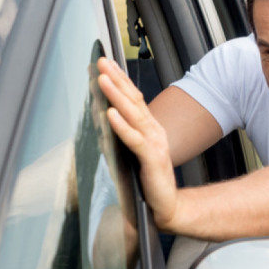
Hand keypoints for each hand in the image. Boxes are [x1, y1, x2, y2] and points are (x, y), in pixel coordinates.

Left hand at [96, 58, 179, 230]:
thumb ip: (125, 133)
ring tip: (102, 80)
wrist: (167, 206)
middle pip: (133, 99)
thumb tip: (105, 115)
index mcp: (149, 127)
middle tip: (101, 62)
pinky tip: (110, 115)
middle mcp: (153, 131)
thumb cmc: (149, 179)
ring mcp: (154, 143)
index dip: (120, 79)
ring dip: (116, 96)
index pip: (133, 97)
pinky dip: (122, 126)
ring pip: (133, 115)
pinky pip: (134, 140)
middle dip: (116, 79)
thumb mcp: (136, 151)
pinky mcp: (151, 160)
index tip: (106, 63)